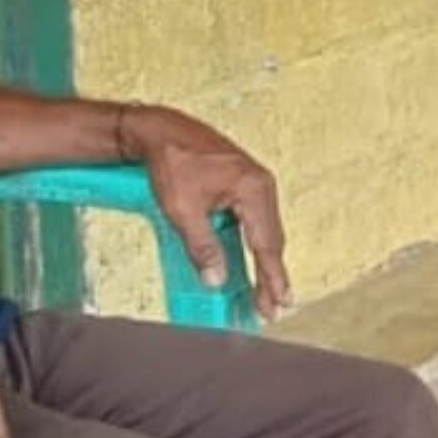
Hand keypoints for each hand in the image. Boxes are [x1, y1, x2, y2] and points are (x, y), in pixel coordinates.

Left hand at [120, 104, 293, 315]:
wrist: (160, 130)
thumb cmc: (171, 161)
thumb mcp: (182, 210)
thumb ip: (202, 247)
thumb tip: (216, 280)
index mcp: (253, 189)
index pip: (265, 244)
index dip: (271, 278)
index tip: (277, 303)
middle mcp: (261, 184)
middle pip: (272, 239)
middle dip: (271, 275)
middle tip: (272, 307)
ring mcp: (255, 181)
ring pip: (266, 230)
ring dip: (265, 260)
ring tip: (265, 289)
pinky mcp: (245, 181)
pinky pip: (257, 219)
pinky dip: (256, 242)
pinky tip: (252, 258)